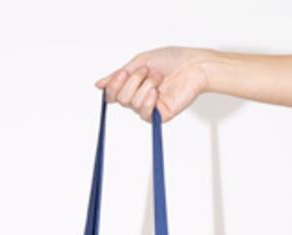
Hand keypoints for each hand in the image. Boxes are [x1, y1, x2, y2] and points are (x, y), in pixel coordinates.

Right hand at [95, 47, 212, 122]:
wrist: (193, 66)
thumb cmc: (171, 60)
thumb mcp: (140, 62)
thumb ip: (119, 75)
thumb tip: (99, 85)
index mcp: (133, 85)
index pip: (112, 94)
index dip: (114, 85)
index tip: (124, 72)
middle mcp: (139, 97)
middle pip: (121, 98)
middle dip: (133, 82)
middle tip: (147, 71)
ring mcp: (149, 107)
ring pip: (132, 104)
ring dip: (145, 86)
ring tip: (159, 78)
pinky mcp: (159, 116)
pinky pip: (144, 114)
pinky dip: (148, 101)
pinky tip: (156, 93)